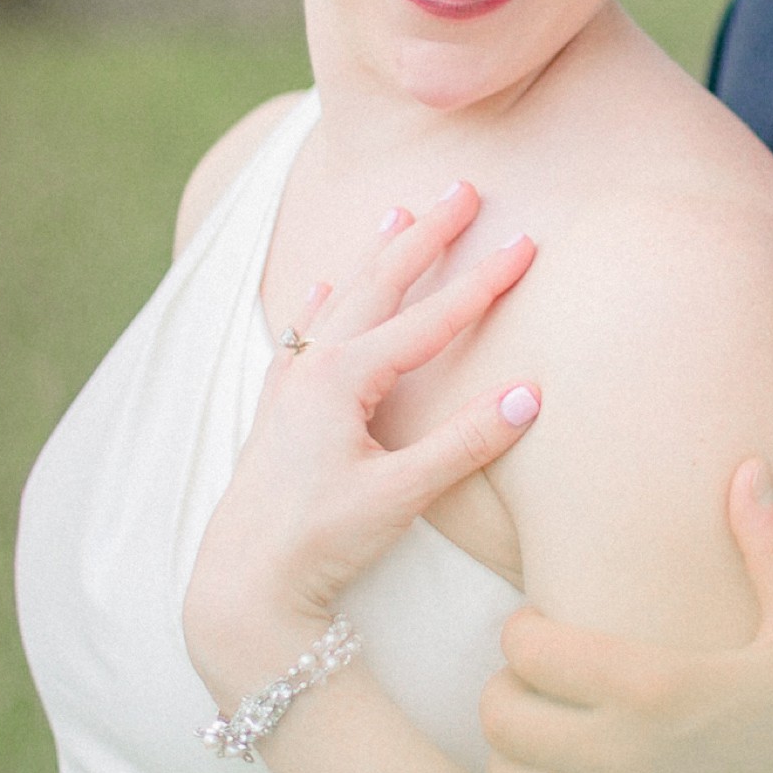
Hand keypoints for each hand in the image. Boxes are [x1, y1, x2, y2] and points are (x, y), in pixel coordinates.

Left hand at [184, 185, 539, 703]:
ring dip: (374, 255)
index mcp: (345, 378)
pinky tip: (324, 289)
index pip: (432, 318)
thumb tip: (530, 394)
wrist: (242, 584)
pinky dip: (321, 304)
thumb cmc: (319, 541)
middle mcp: (314, 368)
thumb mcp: (402, 495)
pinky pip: (303, 336)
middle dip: (426, 235)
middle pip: (382, 284)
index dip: (484, 280)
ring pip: (342, 300)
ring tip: (398, 211)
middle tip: (463, 189)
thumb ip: (465, 443)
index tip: (526, 241)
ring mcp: (291, 385)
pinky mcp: (277, 411)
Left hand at [481, 460, 772, 772]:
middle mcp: (619, 759)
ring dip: (517, 760)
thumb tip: (750, 466)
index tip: (547, 631)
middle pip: (498, 714)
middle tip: (540, 686)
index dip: (526, 631)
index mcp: (655, 687)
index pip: (526, 647)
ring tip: (550, 744)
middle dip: (509, 691)